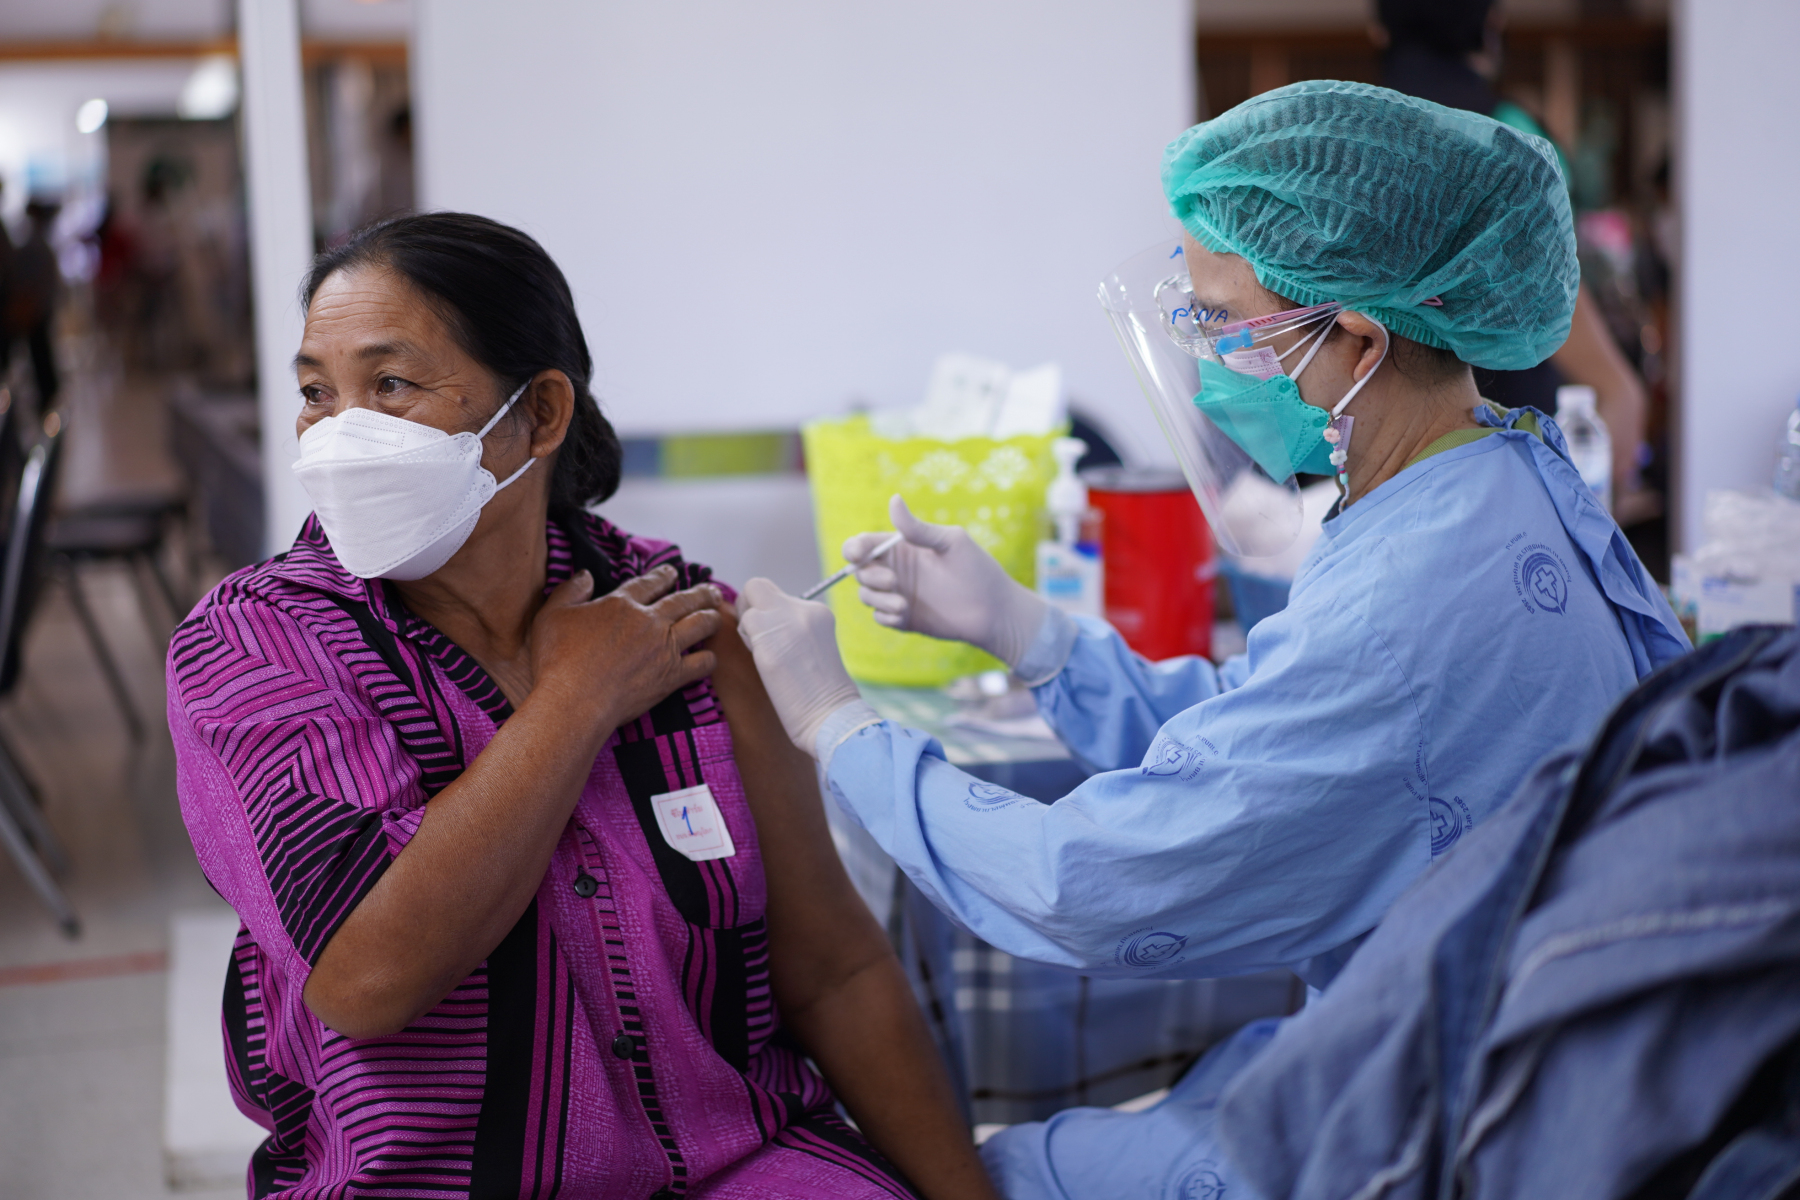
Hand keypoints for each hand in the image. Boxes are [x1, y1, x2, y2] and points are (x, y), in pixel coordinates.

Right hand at [528, 565, 722, 736]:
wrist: (575, 701)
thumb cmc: (558, 660)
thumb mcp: (552, 615)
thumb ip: (570, 591)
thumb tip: (585, 576)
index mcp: (621, 604)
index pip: (649, 583)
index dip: (663, 576)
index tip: (672, 572)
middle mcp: (649, 622)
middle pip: (683, 600)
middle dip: (700, 592)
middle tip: (711, 590)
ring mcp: (664, 649)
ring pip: (699, 625)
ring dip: (711, 617)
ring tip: (718, 613)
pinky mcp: (671, 676)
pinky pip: (701, 663)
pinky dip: (709, 659)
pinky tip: (711, 657)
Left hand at [735, 578, 863, 755]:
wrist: (831, 715)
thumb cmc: (819, 693)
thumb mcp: (813, 647)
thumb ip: (791, 629)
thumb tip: (760, 623)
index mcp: (818, 612)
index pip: (777, 596)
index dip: (765, 614)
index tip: (771, 639)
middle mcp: (803, 608)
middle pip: (758, 587)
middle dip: (748, 609)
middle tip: (757, 640)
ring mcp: (786, 618)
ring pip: (747, 603)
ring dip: (747, 629)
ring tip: (767, 657)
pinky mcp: (769, 633)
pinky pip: (745, 623)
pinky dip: (747, 641)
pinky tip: (764, 662)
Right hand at [847, 494, 1048, 668]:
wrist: (994, 609)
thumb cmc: (977, 569)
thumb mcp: (950, 542)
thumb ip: (918, 528)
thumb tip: (894, 499)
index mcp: (902, 548)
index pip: (864, 544)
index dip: (853, 547)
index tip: (857, 554)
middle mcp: (895, 571)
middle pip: (860, 571)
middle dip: (868, 575)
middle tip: (892, 580)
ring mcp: (898, 595)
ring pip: (866, 596)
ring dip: (877, 599)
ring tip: (902, 604)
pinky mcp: (903, 619)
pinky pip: (880, 618)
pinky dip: (885, 616)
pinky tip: (902, 615)